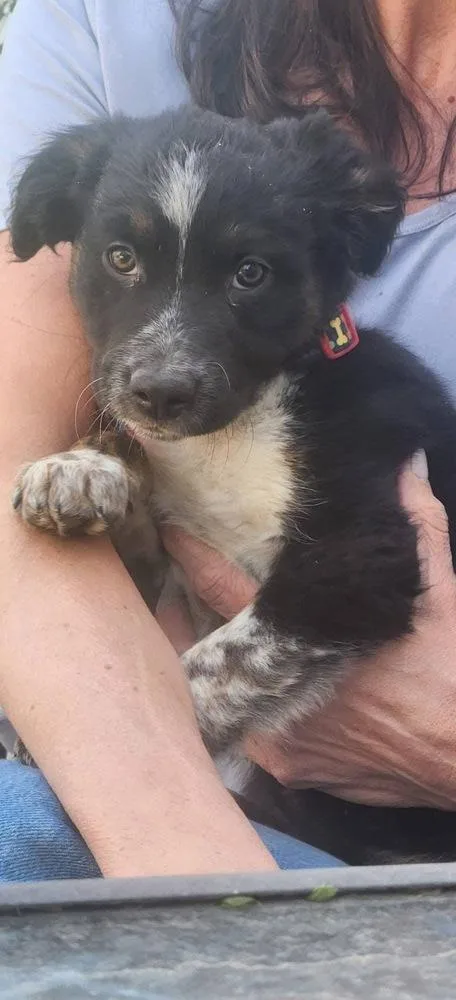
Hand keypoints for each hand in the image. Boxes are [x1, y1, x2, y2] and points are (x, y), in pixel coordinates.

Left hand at [162, 455, 455, 808]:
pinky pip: (255, 736)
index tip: (170, 536)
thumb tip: (403, 463)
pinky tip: (270, 696)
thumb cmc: (449, 671)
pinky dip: (259, 713)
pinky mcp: (288, 769)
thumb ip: (416, 522)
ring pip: (230, 692)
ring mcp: (278, 734)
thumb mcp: (441, 590)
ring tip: (212, 638)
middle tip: (174, 592)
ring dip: (224, 665)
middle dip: (188, 617)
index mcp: (305, 634)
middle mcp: (280, 686)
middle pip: (211, 645)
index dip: (193, 559)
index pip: (224, 587)